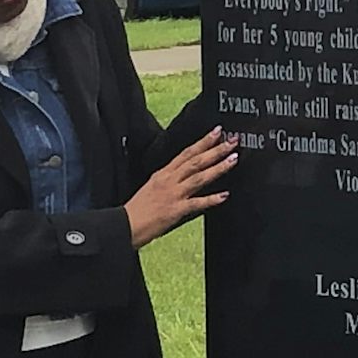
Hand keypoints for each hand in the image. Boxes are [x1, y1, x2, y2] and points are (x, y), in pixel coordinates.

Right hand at [125, 127, 237, 247]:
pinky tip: (224, 195)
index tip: (217, 132)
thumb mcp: (153, 185)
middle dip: (215, 150)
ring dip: (217, 168)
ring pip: (199, 177)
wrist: (125, 225)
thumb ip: (170, 178)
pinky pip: (196, 203)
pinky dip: (211, 199)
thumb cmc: (138, 208)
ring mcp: (173, 194)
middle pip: (195, 161)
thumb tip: (186, 172)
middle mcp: (169, 180)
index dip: (203, 142)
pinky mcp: (175, 210)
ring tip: (233, 159)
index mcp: (164, 173)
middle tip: (232, 141)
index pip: (186, 153)